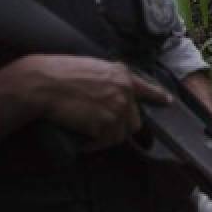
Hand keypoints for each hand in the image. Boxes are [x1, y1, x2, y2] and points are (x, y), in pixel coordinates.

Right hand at [14, 55, 173, 149]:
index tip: (167, 102)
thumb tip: (117, 94)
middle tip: (99, 125)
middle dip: (119, 126)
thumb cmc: (60, 73)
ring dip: (105, 137)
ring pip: (120, 134)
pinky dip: (93, 145)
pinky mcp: (105, 124)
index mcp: (122, 75)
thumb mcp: (94, 67)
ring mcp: (117, 108)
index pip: (147, 89)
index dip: (158, 97)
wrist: (43, 83)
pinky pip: (104, 142)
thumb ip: (111, 79)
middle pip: (134, 121)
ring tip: (86, 131)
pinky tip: (81, 138)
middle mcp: (125, 91)